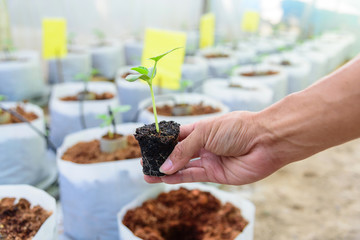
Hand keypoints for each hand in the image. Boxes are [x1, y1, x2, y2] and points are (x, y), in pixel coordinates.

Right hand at [144, 111, 287, 184]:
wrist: (265, 141)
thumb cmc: (237, 128)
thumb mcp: (205, 133)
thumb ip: (184, 149)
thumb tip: (165, 165)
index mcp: (201, 129)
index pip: (176, 135)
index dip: (162, 141)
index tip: (146, 145)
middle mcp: (204, 144)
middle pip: (177, 152)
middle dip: (161, 158)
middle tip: (144, 163)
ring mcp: (209, 159)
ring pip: (183, 166)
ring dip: (166, 171)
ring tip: (148, 174)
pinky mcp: (216, 173)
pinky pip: (193, 176)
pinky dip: (178, 178)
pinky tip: (165, 178)